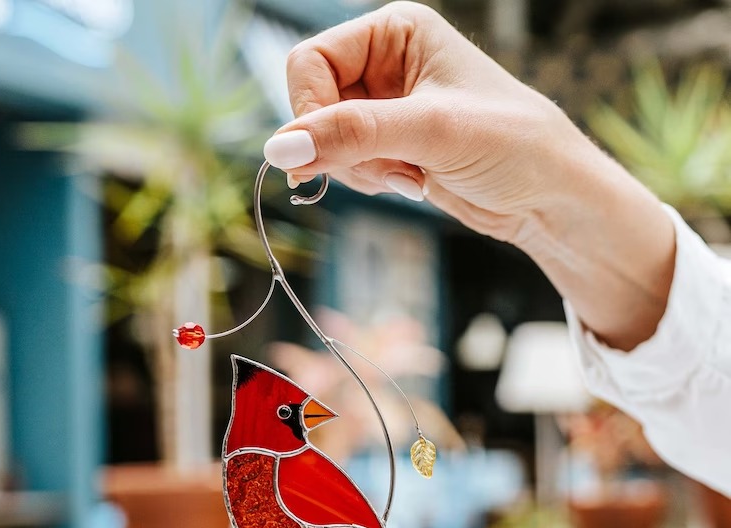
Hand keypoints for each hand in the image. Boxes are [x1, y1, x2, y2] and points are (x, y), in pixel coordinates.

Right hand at [269, 1, 674, 350]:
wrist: (548, 197)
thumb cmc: (510, 145)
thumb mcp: (430, 132)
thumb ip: (352, 135)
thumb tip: (278, 148)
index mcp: (395, 32)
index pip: (310, 62)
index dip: (308, 111)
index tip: (323, 153)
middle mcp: (385, 64)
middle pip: (312, 105)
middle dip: (339, 145)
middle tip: (385, 166)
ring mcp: (386, 108)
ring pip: (325, 142)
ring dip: (357, 169)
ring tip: (408, 174)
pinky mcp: (391, 147)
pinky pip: (347, 165)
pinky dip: (367, 182)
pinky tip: (409, 183)